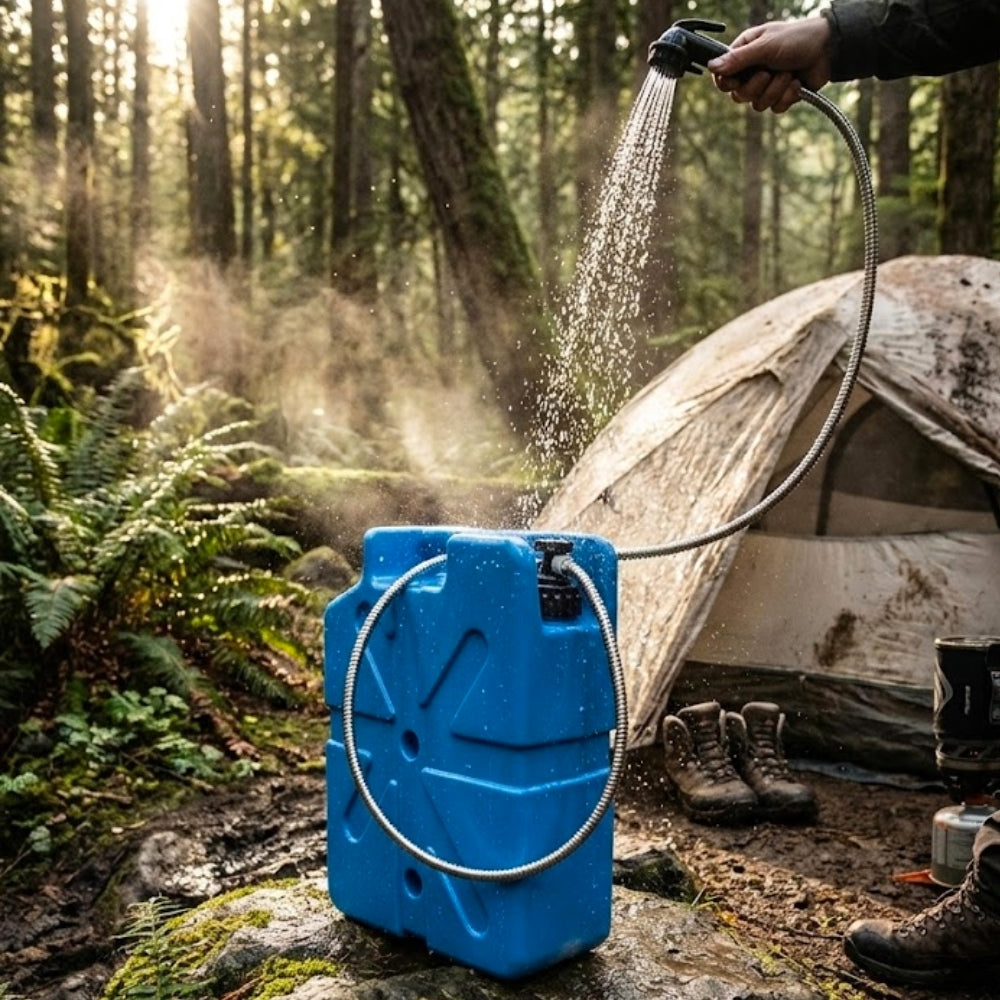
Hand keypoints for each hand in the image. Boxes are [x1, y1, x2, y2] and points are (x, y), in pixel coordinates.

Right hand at [707, 18, 832, 112]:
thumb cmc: (797, 39)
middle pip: (739, 96)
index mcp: (744, 54)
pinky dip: (787, 97)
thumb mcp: (765, 46)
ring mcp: (767, 85)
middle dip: (756, 87)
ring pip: (757, 104)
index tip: (735, 82)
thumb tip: (711, 66)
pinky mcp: (781, 96)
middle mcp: (753, 70)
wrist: (829, 49)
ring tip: (789, 73)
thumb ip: (738, 59)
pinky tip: (797, 83)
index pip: (723, 77)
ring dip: (776, 90)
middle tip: (768, 73)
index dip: (727, 84)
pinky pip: (775, 108)